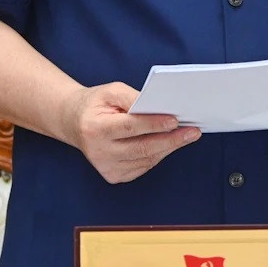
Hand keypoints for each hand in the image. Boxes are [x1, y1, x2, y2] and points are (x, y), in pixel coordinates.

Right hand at [61, 82, 199, 183]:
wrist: (74, 123)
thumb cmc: (96, 104)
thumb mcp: (111, 91)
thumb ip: (134, 97)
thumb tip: (160, 106)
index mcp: (95, 129)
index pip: (130, 127)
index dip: (154, 124)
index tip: (176, 120)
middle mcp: (99, 152)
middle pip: (142, 148)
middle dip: (171, 140)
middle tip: (193, 131)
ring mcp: (106, 167)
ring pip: (146, 159)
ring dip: (168, 147)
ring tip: (187, 135)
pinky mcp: (114, 175)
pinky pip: (143, 166)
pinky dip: (159, 154)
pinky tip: (169, 143)